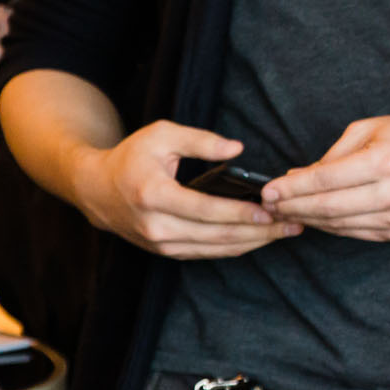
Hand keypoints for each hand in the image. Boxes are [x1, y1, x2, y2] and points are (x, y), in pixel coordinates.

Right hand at [69, 120, 296, 259]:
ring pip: (215, 250)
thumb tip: (238, 149)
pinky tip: (260, 238)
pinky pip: (207, 254)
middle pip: (216, 236)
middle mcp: (155, 226)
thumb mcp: (162, 135)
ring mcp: (160, 244)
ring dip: (253, 243)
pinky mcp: (165, 252)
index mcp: (153, 195)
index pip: (205, 210)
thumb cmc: (132, 157)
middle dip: (259, 232)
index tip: (271, 210)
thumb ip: (201, 140)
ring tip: (285, 232)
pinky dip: (235, 248)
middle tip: (293, 224)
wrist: (96, 190)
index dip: (240, 213)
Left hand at [262, 114, 389, 240]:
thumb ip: (333, 155)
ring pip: (338, 225)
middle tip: (269, 204)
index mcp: (386, 161)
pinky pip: (353, 232)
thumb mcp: (370, 129)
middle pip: (329, 207)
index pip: (327, 179)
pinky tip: (312, 217)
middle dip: (293, 207)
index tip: (269, 189)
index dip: (293, 187)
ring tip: (284, 211)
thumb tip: (296, 177)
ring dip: (307, 219)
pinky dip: (329, 225)